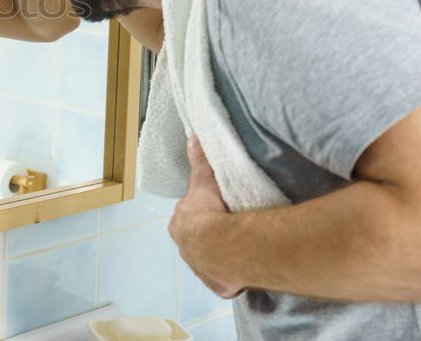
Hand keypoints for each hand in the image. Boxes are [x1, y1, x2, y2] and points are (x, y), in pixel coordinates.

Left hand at [168, 137, 244, 298]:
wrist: (223, 244)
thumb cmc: (212, 211)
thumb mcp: (204, 179)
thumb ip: (199, 160)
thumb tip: (193, 139)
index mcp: (179, 225)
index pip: (189, 218)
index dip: (202, 214)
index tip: (217, 212)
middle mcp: (185, 248)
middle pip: (197, 240)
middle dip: (210, 236)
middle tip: (231, 228)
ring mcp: (201, 268)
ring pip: (210, 259)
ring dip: (222, 255)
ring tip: (240, 247)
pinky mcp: (217, 284)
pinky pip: (225, 279)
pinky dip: (233, 275)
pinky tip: (244, 268)